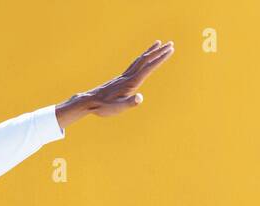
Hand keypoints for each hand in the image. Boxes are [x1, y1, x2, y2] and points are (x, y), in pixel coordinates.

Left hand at [55, 40, 173, 128]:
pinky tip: (143, 59)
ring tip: (158, 44)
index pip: (148, 67)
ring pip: (139, 61)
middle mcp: (128, 77)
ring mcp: (123, 77)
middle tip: (170, 43)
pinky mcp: (120, 79)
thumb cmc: (103, 107)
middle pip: (145, 60)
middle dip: (158, 52)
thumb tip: (139, 98)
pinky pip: (134, 65)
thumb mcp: (117, 108)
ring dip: (150, 52)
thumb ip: (129, 103)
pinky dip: (141, 59)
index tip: (170, 50)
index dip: (160, 58)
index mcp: (130, 82)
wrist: (89, 102)